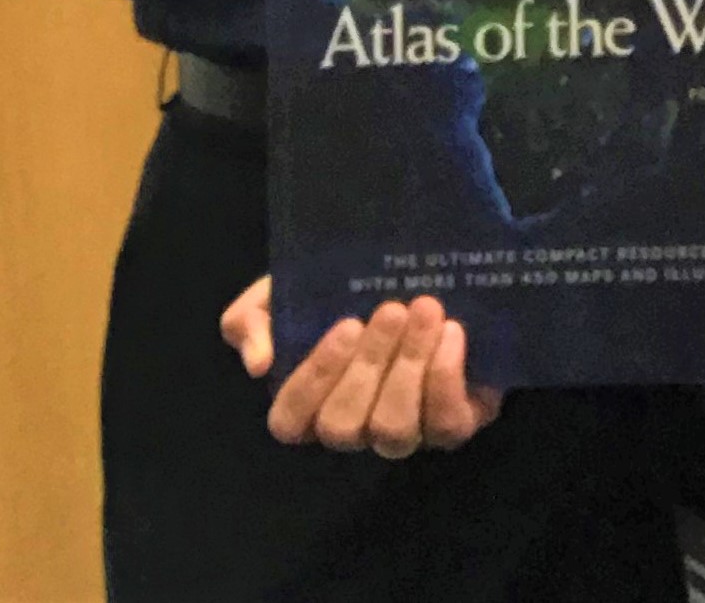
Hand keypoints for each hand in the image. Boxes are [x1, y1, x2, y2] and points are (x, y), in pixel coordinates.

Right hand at [219, 276, 502, 457]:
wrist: (426, 273)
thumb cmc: (347, 287)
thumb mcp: (288, 288)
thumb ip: (251, 318)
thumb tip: (260, 363)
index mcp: (311, 401)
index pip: (290, 420)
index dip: (315, 379)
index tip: (346, 324)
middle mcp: (355, 425)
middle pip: (343, 428)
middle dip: (369, 366)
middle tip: (392, 309)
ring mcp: (405, 431)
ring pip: (394, 431)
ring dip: (411, 367)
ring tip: (427, 310)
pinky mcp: (452, 423)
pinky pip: (447, 427)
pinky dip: (447, 379)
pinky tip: (452, 333)